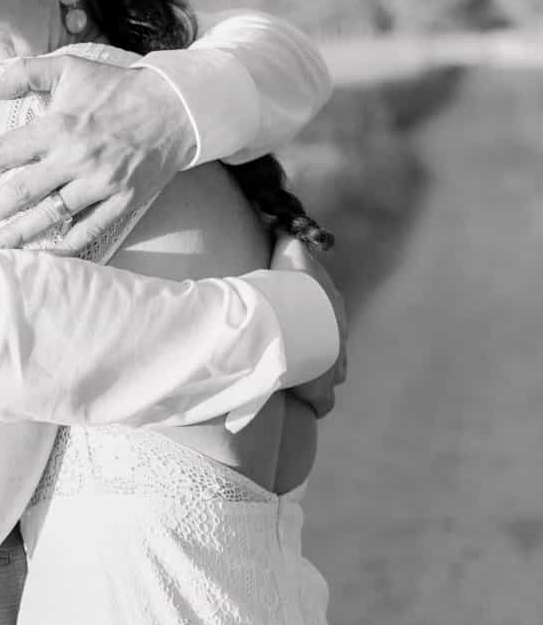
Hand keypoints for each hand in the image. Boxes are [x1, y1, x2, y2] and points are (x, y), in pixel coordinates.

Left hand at [0, 54, 196, 252]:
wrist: (176, 107)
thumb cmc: (117, 88)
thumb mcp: (70, 68)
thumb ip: (26, 73)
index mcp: (58, 126)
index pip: (4, 153)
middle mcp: (76, 158)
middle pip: (21, 192)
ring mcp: (101, 183)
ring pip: (51, 216)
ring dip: (19, 233)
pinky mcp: (123, 201)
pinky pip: (89, 230)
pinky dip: (65, 246)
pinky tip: (44, 254)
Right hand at [272, 232, 347, 418]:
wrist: (294, 319)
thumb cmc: (289, 286)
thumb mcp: (290, 253)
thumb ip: (289, 239)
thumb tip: (284, 220)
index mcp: (333, 305)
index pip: (328, 311)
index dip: (311, 316)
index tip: (296, 319)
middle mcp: (340, 334)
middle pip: (334, 343)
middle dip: (318, 347)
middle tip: (295, 349)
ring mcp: (334, 364)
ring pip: (331, 371)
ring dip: (316, 374)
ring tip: (296, 376)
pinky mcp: (322, 390)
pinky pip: (322, 402)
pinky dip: (314, 403)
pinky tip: (304, 404)